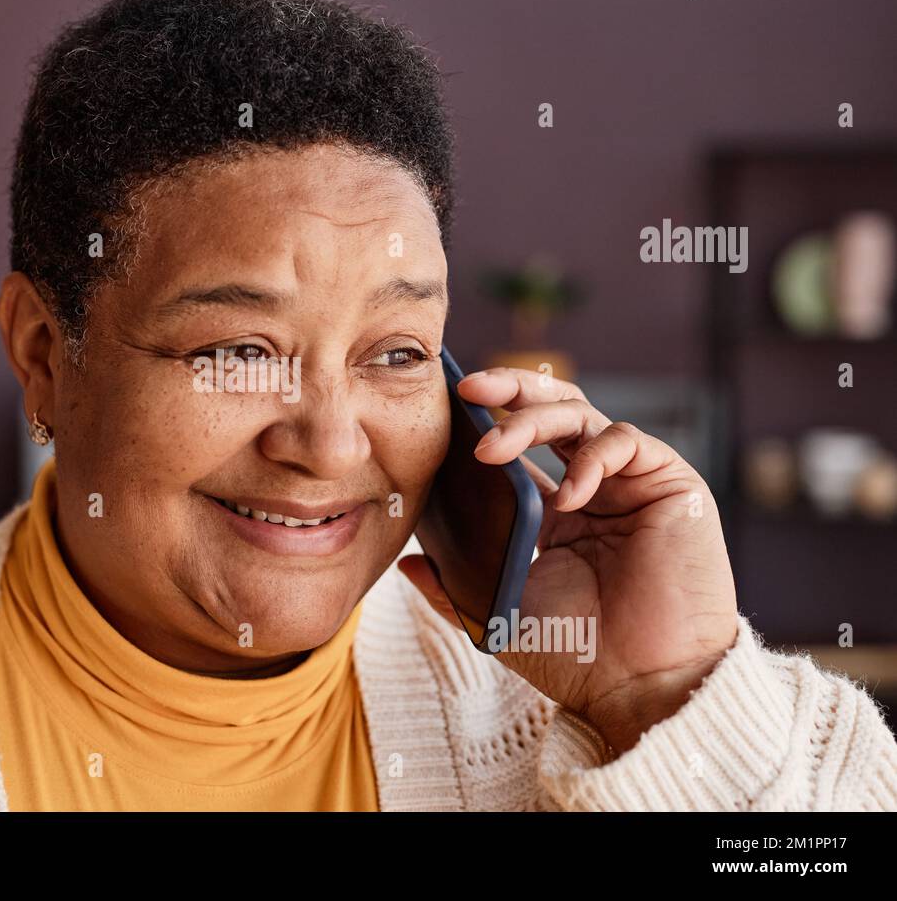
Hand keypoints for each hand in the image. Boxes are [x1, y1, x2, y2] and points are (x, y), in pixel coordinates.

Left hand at [398, 367, 738, 754]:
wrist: (642, 689)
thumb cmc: (577, 656)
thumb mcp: (497, 616)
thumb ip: (451, 587)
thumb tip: (406, 561)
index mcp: (553, 513)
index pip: (518, 446)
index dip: (482, 422)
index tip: (441, 410)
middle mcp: (592, 487)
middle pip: (550, 409)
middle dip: (507, 388)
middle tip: (465, 388)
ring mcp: (629, 483)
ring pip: (579, 413)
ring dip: (531, 420)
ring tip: (490, 448)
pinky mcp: (671, 484)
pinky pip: (624, 442)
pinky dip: (590, 458)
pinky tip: (568, 497)